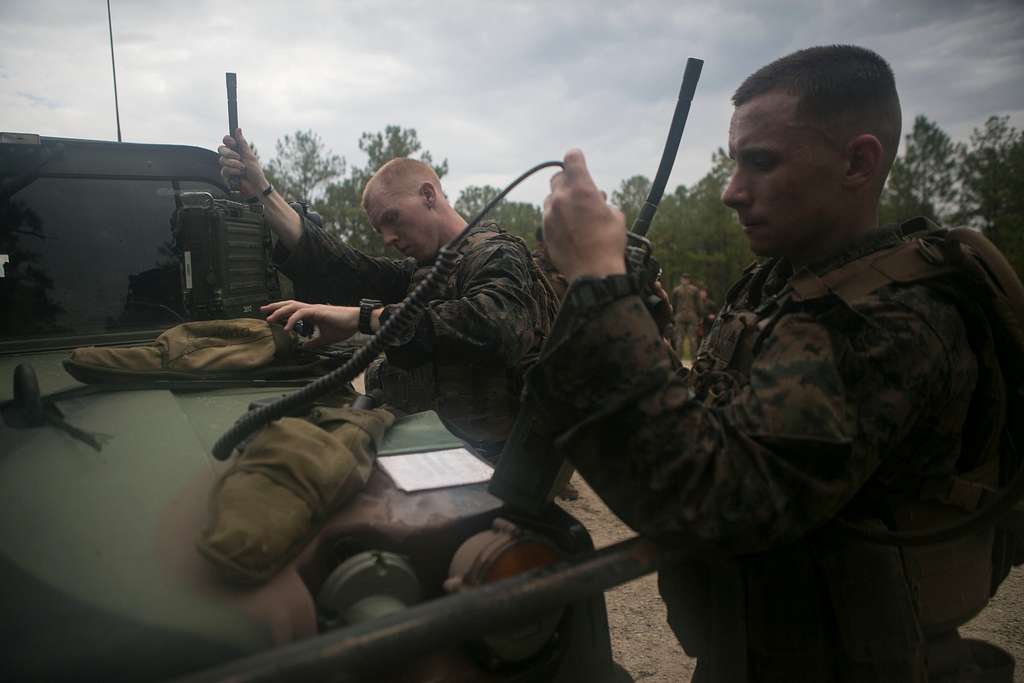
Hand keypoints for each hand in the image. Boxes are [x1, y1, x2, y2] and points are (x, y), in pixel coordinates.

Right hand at [218, 128, 268, 198]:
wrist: (256, 186)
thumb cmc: (255, 172)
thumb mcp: (249, 155)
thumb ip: (242, 143)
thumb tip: (238, 129)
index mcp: (237, 150)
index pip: (226, 140)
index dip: (228, 140)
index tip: (233, 143)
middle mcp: (230, 157)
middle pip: (221, 149)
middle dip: (230, 153)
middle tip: (239, 158)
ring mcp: (227, 165)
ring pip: (222, 160)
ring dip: (234, 164)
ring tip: (243, 168)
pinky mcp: (226, 175)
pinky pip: (224, 169)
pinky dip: (233, 171)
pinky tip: (239, 174)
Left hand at [262, 300, 358, 348]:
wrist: (356, 322)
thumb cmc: (344, 328)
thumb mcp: (325, 339)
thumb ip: (314, 342)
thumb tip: (304, 347)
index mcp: (312, 313)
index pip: (293, 310)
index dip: (280, 311)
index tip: (269, 315)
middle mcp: (311, 309)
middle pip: (289, 304)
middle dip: (275, 307)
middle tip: (262, 310)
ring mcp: (314, 309)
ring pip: (292, 306)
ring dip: (280, 312)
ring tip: (270, 319)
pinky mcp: (318, 311)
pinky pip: (301, 313)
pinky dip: (293, 320)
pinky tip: (287, 328)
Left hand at [542, 149, 625, 280]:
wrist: (593, 273)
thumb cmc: (609, 243)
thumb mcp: (616, 216)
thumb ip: (602, 202)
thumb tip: (598, 200)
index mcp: (582, 189)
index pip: (572, 159)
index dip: (576, 158)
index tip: (578, 160)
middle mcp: (561, 198)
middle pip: (557, 178)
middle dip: (568, 180)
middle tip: (579, 191)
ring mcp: (549, 215)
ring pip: (551, 198)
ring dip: (561, 200)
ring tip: (575, 213)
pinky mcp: (544, 231)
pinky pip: (548, 217)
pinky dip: (557, 218)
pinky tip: (569, 229)